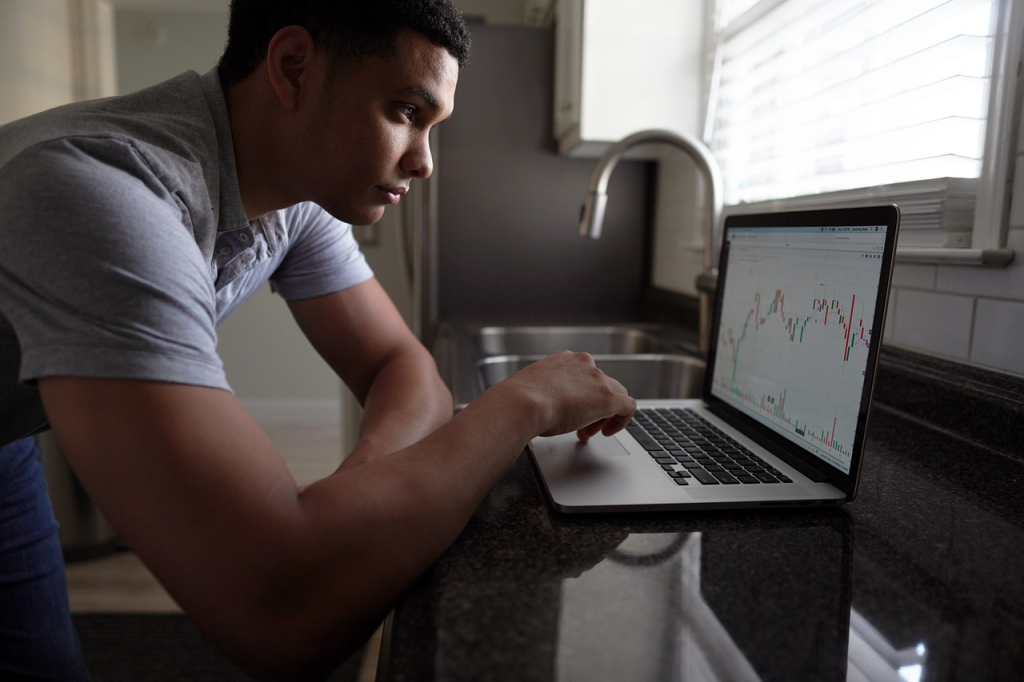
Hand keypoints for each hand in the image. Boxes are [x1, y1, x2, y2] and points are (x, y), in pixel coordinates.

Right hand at [494, 350, 635, 441]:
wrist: (522, 404)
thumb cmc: (519, 400)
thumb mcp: (531, 389)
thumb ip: (543, 392)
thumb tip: (542, 404)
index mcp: (563, 359)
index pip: (583, 376)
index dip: (580, 398)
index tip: (572, 412)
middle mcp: (582, 363)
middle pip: (601, 385)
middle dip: (593, 408)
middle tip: (581, 427)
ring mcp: (597, 379)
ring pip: (614, 395)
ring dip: (603, 415)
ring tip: (587, 433)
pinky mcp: (608, 397)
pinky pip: (628, 406)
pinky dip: (622, 419)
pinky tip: (608, 431)